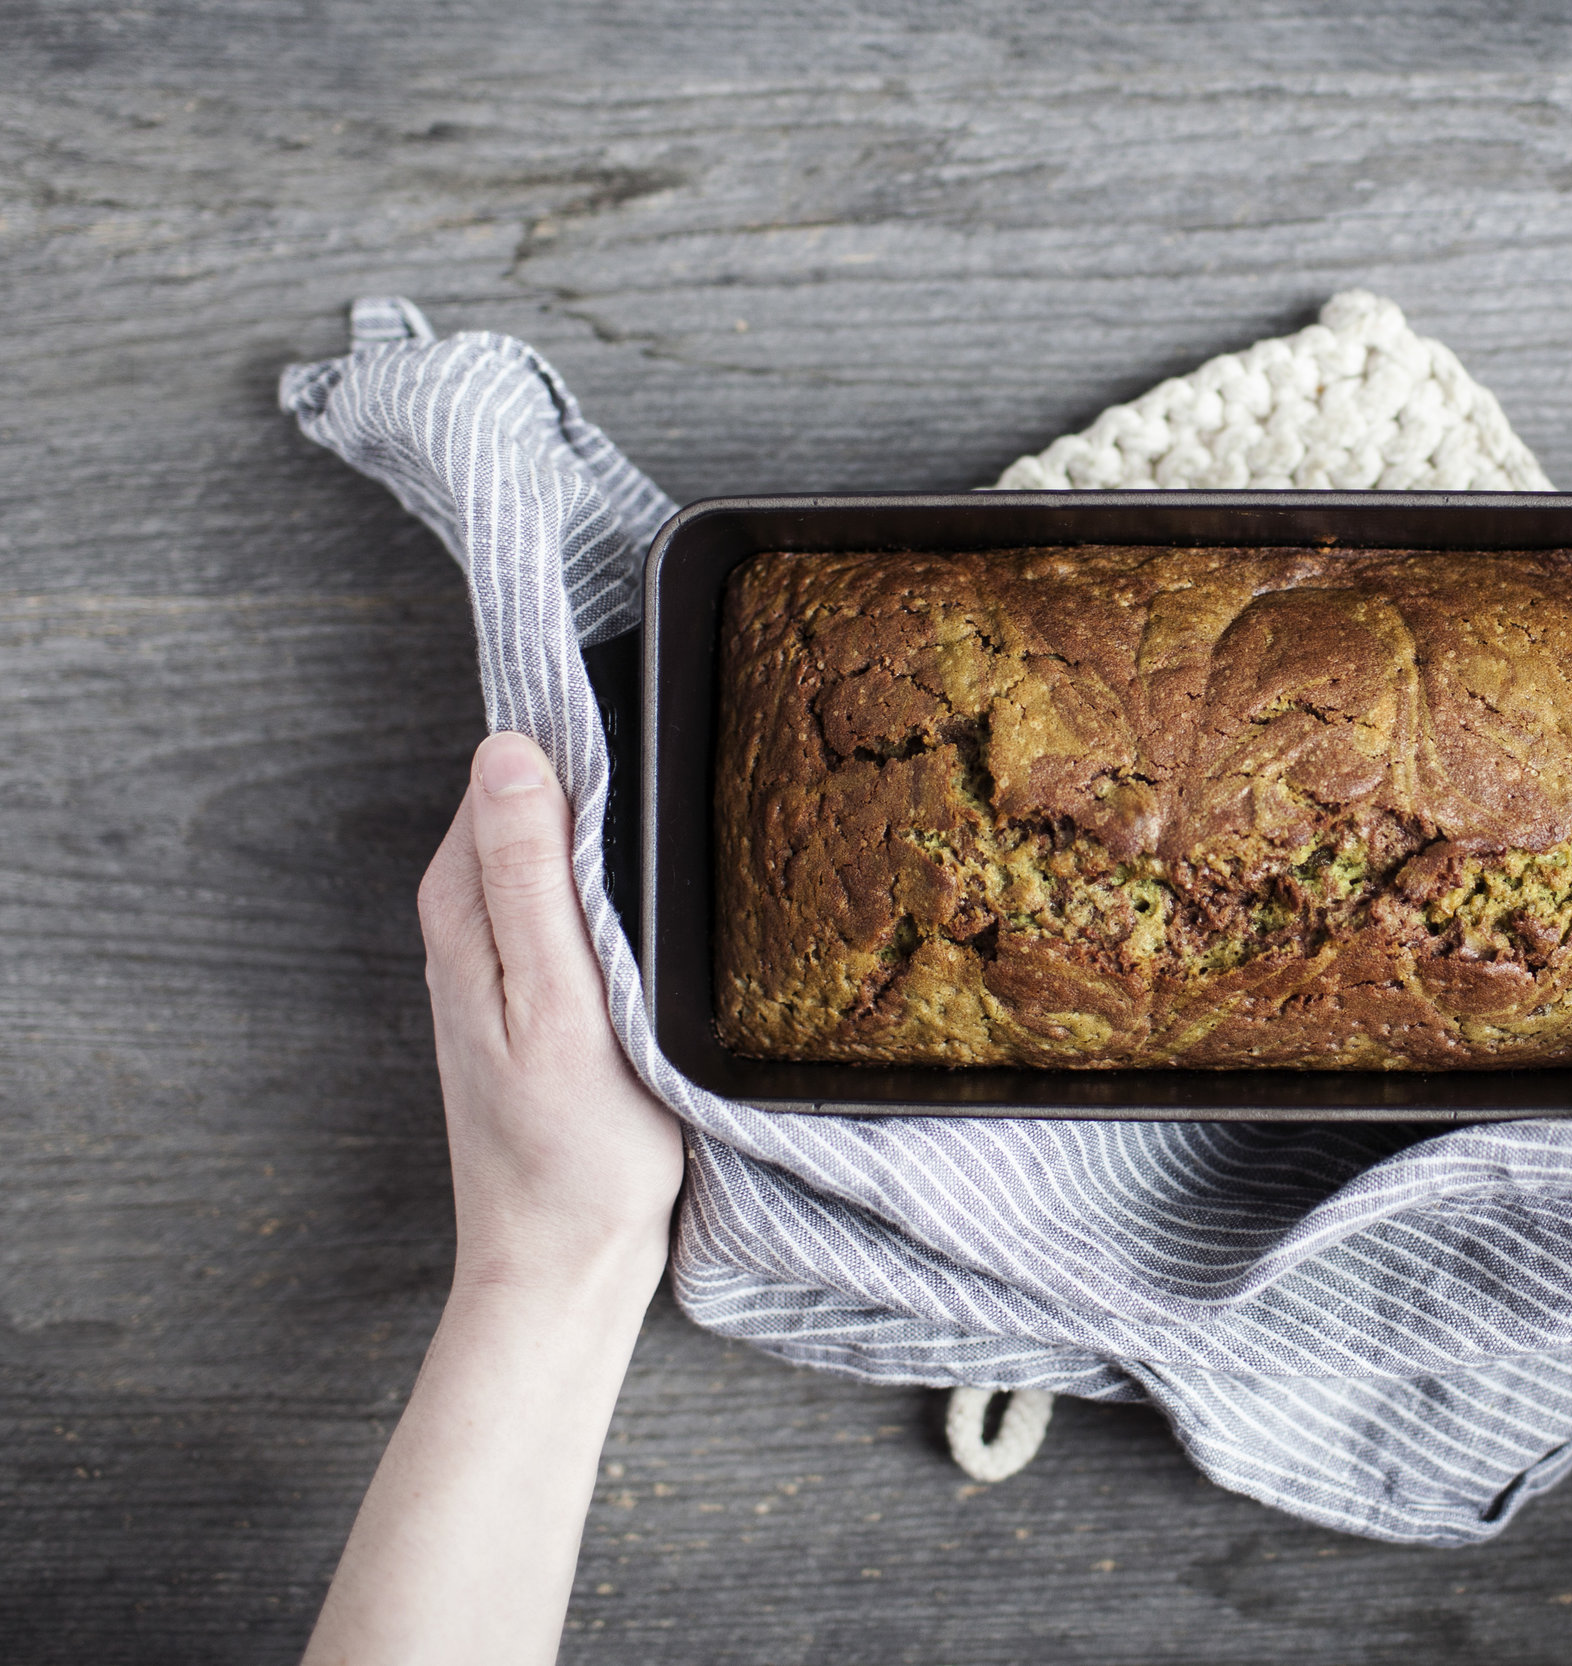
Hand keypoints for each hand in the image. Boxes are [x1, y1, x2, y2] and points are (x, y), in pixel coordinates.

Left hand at [305, 733, 683, 1665]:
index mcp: (464, 910)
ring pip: (559, 847)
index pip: (506, 768)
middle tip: (697, 730)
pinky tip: (676, 881)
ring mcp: (508, 957)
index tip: (650, 695)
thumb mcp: (560, 1006)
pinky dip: (620, 876)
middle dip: (599, 762)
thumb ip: (532, 882)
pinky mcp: (548, 990)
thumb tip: (511, 753)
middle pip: (533, 799)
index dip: (575, 727)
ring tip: (701, 787)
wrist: (565, 1264)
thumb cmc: (573, 1151)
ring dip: (616, 819)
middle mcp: (472, 921)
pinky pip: (578, 896)